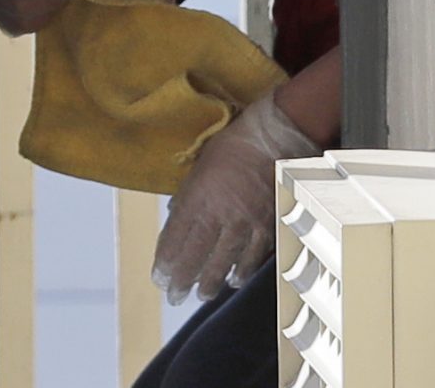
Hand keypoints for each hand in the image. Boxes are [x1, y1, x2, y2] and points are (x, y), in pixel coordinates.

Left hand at [151, 94, 319, 304]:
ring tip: (202, 295)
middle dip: (183, 279)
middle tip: (174, 296)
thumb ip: (187, 193)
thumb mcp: (200, 164)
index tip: (159, 276)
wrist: (274, 138)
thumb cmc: (234, 146)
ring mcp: (245, 221)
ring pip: (224, 261)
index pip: (177, 235)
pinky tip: (235, 281)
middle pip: (197, 254)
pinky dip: (242, 271)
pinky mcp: (268, 224)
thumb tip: (175, 214)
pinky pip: (253, 256)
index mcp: (199, 195)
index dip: (167, 259)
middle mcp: (220, 212)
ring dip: (211, 281)